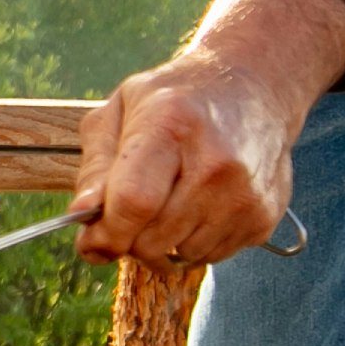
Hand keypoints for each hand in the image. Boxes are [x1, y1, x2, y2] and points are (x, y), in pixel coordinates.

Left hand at [73, 0, 344, 264]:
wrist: (253, 88)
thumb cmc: (175, 100)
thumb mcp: (122, 110)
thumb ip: (96, 166)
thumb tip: (80, 218)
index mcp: (171, 126)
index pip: (133, 202)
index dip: (105, 233)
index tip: (92, 239)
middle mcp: (216, 164)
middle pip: (152, 240)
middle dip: (129, 238)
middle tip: (132, 211)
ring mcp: (245, 195)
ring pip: (180, 255)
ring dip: (163, 241)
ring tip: (171, 198)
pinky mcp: (264, 218)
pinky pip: (210, 257)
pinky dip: (194, 240)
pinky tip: (199, 204)